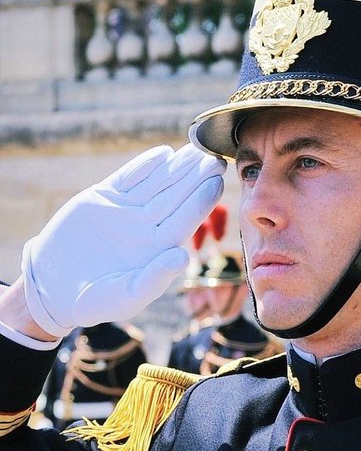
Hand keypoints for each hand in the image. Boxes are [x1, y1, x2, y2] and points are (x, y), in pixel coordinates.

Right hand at [22, 143, 226, 336]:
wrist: (53, 287)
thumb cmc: (94, 302)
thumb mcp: (126, 296)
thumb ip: (155, 278)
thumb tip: (183, 257)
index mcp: (157, 249)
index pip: (185, 220)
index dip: (201, 201)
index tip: (217, 182)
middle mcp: (146, 227)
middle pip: (175, 197)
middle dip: (195, 177)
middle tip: (215, 158)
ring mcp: (126, 210)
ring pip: (156, 183)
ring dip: (176, 166)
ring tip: (197, 149)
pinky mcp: (103, 198)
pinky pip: (128, 177)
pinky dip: (144, 165)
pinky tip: (164, 153)